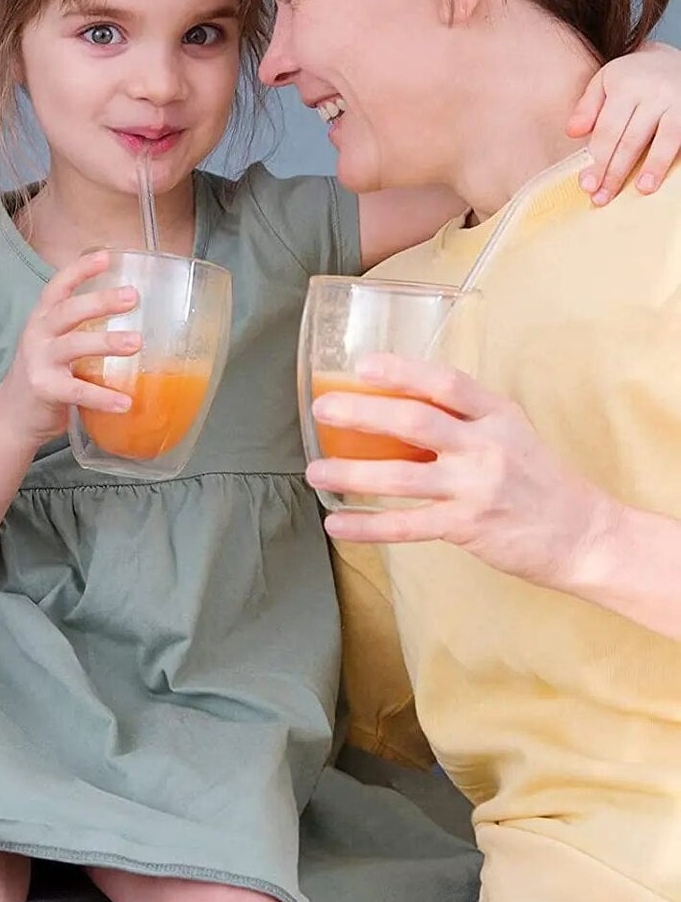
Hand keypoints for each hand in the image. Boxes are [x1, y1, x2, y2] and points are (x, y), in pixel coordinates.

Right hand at [0, 250, 138, 448]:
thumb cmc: (44, 376)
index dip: (80, 270)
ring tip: (136, 343)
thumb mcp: (55, 345)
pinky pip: (77, 390)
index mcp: (42, 320)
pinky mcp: (43, 390)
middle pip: (68, 311)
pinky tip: (125, 402)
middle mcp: (37, 335)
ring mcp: (38, 362)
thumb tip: (137, 324)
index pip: (58, 286)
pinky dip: (102, 397)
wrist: (12, 416)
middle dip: (100, 301)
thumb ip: (82, 333)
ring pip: (73, 345)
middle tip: (132, 296)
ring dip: (106, 342)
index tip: (106, 256)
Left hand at [310, 354, 618, 589]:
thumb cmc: (539, 481)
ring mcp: (477, 487)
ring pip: (402, 476)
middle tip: (323, 409)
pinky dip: (367, 526)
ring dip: (352, 473)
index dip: (403, 370)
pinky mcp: (468, 526)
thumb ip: (462, 420)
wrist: (587, 536)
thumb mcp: (511, 434)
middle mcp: (487, 446)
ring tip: (315, 471)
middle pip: (415, 420)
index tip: (363, 365)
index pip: (447, 382)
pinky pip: (407, 525)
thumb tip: (396, 406)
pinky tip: (336, 525)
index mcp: (497, 415)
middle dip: (363, 412)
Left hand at [568, 41, 680, 203]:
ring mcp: (679, 102)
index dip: (597, 160)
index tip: (586, 185)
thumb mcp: (604, 81)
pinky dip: (675, 158)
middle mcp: (655, 93)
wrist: (671, 57)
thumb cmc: (631, 77)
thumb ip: (587, 107)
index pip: (608, 130)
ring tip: (642, 190)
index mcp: (626, 86)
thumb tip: (572, 133)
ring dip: (654, 166)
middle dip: (616, 172)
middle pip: (632, 139)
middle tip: (602, 198)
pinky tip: (667, 176)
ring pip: (666, 139)